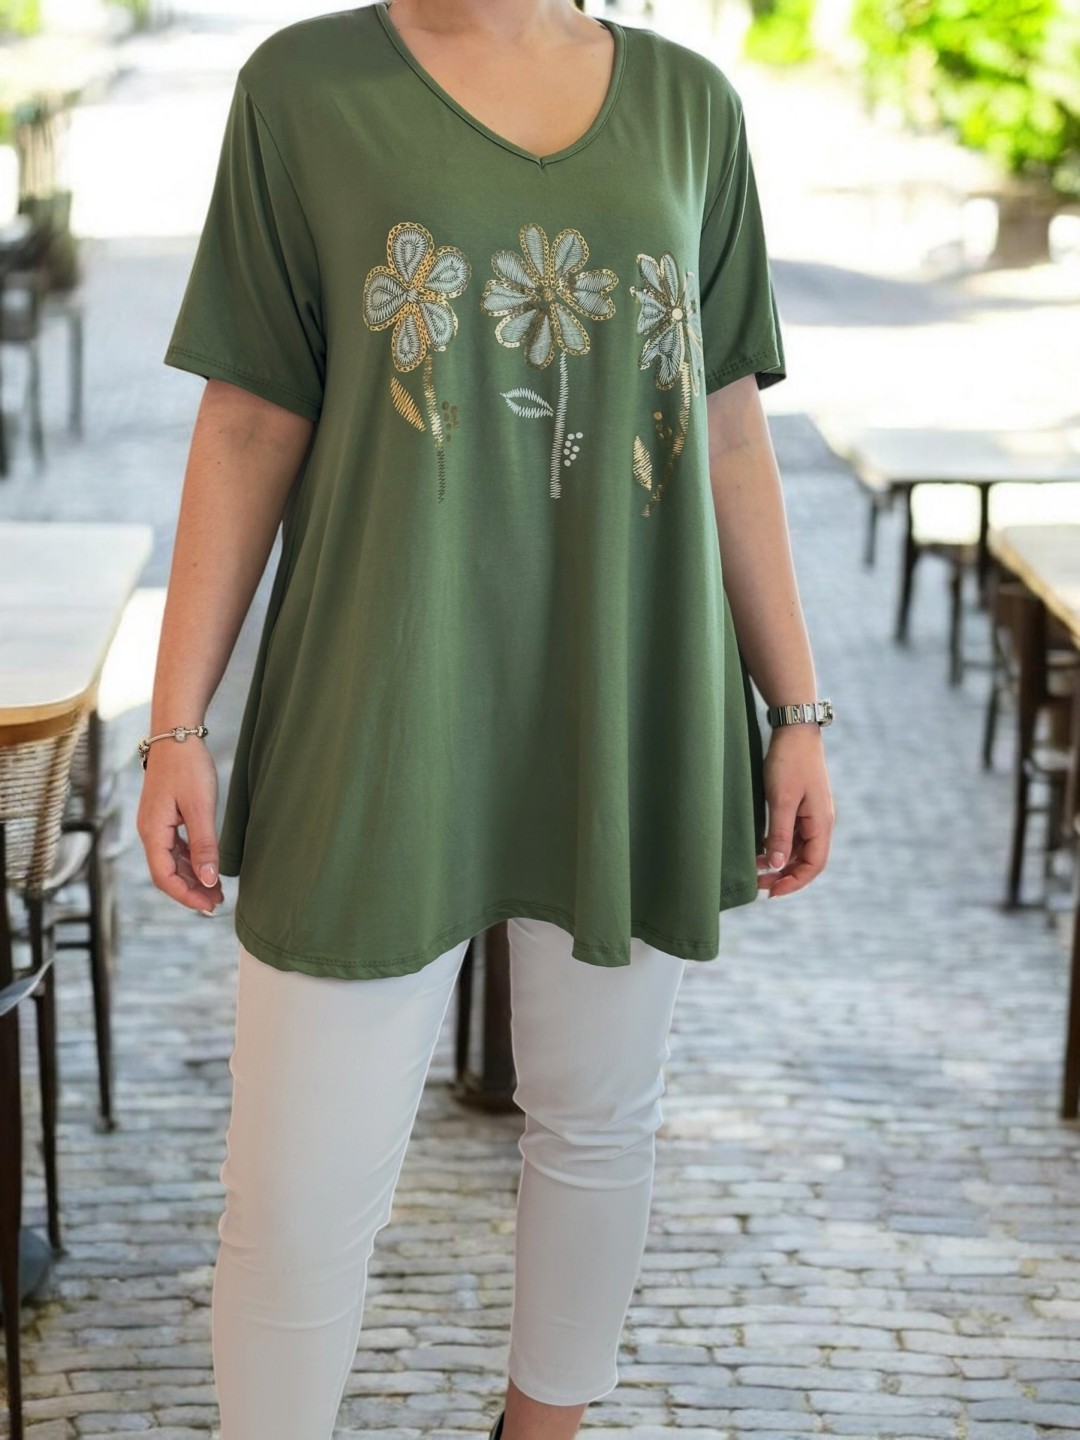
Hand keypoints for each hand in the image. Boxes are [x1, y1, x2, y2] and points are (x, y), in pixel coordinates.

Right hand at [136, 738, 224, 914]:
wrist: (176, 734)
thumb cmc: (187, 766)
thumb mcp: (200, 807)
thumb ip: (205, 845)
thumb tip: (209, 880)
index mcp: (153, 832)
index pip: (164, 877)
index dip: (185, 896)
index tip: (208, 906)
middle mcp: (150, 832)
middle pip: (167, 873)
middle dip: (191, 891)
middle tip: (217, 903)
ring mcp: (156, 824)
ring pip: (172, 862)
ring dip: (193, 878)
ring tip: (216, 891)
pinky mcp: (165, 817)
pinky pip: (176, 848)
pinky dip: (191, 861)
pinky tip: (208, 866)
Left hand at [756, 723, 834, 897]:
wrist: (794, 730)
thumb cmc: (789, 762)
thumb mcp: (781, 799)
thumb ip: (780, 833)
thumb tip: (779, 866)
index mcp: (821, 823)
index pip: (814, 864)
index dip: (794, 882)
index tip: (772, 892)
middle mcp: (820, 822)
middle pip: (806, 860)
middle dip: (784, 876)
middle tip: (758, 884)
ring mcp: (811, 814)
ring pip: (798, 849)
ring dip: (780, 862)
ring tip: (755, 869)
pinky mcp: (801, 806)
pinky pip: (793, 835)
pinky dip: (778, 846)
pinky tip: (761, 849)